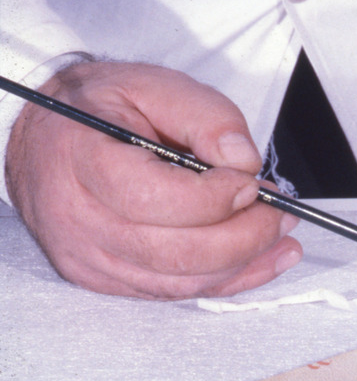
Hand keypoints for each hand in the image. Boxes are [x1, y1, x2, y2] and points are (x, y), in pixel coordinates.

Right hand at [5, 61, 301, 298]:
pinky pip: (174, 293)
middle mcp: (78, 219)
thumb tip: (245, 161)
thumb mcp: (156, 87)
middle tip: (282, 215)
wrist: (51, 136)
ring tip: (281, 238)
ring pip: (180, 282)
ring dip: (243, 264)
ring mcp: (88, 257)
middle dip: (244, 238)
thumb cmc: (104, 109)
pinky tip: (261, 261)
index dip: (217, 199)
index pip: (158, 200)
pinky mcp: (103, 279)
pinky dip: (226, 280)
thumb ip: (207, 117)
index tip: (254, 183)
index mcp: (83, 162)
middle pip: (175, 253)